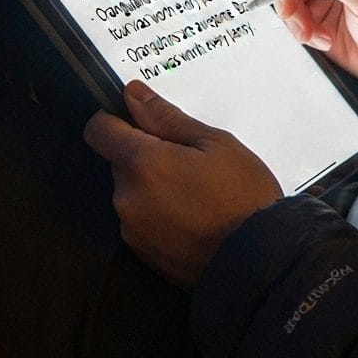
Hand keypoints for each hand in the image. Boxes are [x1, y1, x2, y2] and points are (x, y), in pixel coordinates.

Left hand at [84, 80, 281, 286]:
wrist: (258, 263)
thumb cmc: (243, 197)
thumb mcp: (216, 144)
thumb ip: (167, 118)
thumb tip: (133, 94)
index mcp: (141, 164)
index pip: (99, 131)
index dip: (116, 120)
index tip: (143, 124)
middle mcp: (126, 197)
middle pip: (120, 163)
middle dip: (146, 157)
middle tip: (190, 164)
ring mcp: (132, 229)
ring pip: (132, 193)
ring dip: (153, 188)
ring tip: (197, 196)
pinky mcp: (142, 254)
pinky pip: (141, 221)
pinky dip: (159, 215)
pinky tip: (193, 219)